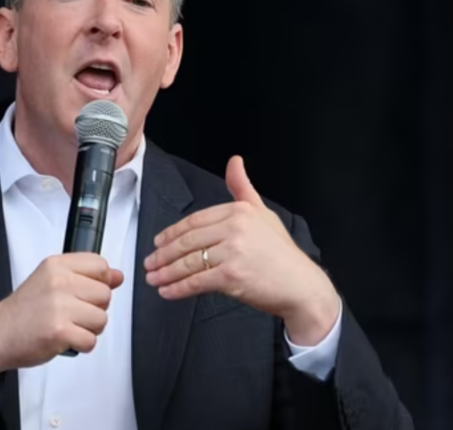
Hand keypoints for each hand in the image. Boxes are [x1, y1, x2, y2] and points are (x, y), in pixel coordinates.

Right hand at [0, 253, 124, 375]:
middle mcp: (59, 282)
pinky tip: (64, 339)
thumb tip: (118, 276)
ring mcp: (59, 306)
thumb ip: (86, 276)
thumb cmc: (26, 310)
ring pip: (101, 319)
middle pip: (105, 295)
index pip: (101, 266)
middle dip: (93, 309)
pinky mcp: (60, 331)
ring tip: (67, 326)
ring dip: (88, 329)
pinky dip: (81, 345)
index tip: (84, 293)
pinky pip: (91, 340)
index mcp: (57, 265)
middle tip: (71, 314)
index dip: (99, 283)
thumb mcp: (51, 280)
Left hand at [144, 156, 338, 344]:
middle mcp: (235, 228)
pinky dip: (179, 289)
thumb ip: (243, 188)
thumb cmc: (282, 253)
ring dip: (166, 272)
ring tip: (154, 278)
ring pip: (189, 262)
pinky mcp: (232, 276)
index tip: (158, 242)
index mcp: (239, 211)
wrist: (302, 286)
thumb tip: (235, 161)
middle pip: (188, 241)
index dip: (171, 233)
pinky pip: (197, 282)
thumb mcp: (263, 213)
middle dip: (164, 254)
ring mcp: (234, 252)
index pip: (194, 220)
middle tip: (150, 263)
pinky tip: (168, 292)